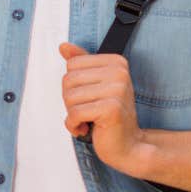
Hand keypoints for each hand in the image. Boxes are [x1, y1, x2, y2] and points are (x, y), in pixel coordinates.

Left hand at [59, 42, 146, 173]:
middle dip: (70, 100)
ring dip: (72, 114)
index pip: (72, 64)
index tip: (88, 97)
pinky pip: (74, 113)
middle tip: (88, 111)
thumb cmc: (110, 116)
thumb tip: (63, 46)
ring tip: (89, 119)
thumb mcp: (95, 85)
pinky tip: (86, 128)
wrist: (127, 145)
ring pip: (69, 97)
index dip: (73, 85)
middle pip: (68, 80)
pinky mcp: (111, 108)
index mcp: (116, 62)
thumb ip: (81, 64)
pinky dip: (73, 125)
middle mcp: (119, 73)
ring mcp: (117, 90)